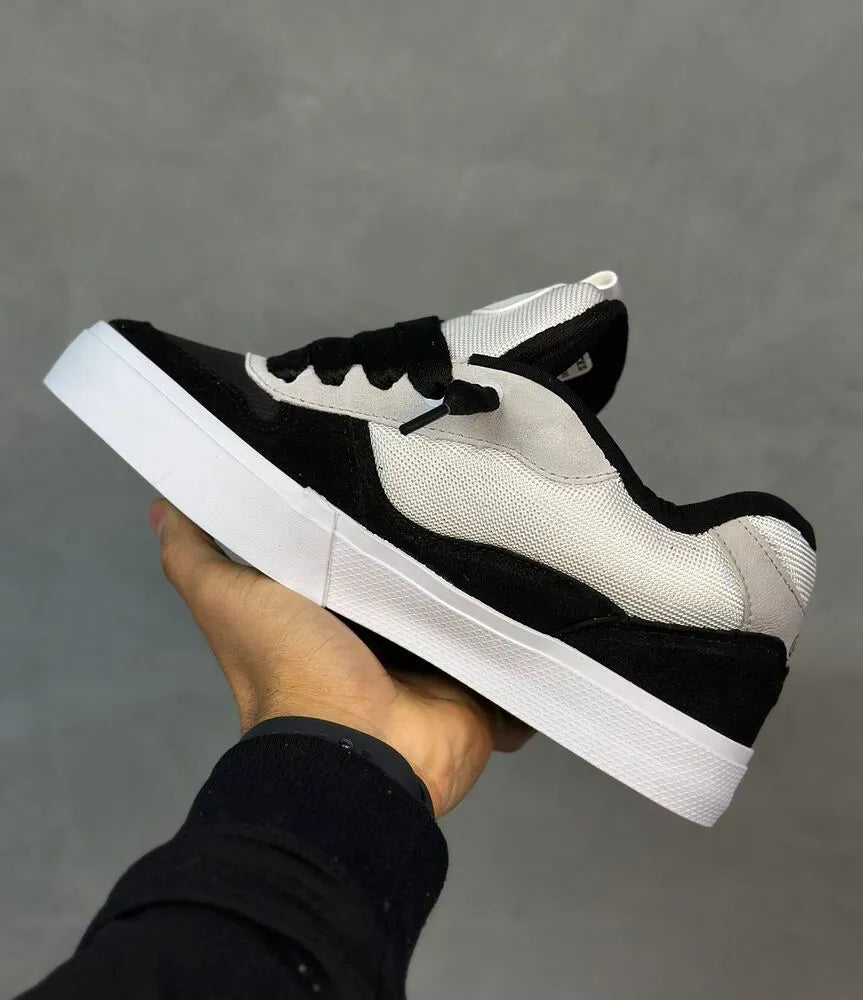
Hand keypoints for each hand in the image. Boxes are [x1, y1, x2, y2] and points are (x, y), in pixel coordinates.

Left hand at [149, 499, 530, 816]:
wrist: (361, 748)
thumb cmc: (291, 668)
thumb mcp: (228, 600)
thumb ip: (196, 557)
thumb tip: (164, 505)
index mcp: (332, 612)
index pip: (355, 549)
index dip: (366, 514)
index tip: (390, 459)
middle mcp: (384, 638)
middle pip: (417, 579)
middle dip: (438, 543)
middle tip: (470, 483)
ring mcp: (437, 666)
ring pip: (471, 612)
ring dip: (490, 585)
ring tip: (521, 522)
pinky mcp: (482, 689)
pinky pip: (513, 658)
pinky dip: (528, 641)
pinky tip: (550, 594)